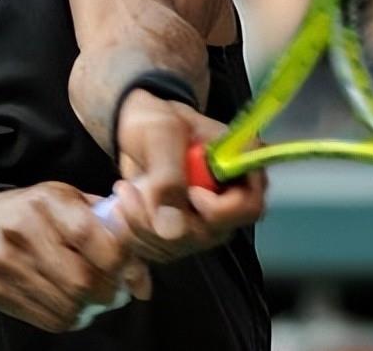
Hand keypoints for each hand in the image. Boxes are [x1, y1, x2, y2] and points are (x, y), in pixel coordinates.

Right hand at [0, 183, 150, 331]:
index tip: (130, 269)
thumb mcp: (68, 200)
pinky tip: (73, 304)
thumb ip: (109, 227)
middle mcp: (23, 231)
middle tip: (117, 291)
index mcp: (46, 202)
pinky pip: (49, 320)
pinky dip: (71, 318)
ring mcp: (6, 264)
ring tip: (95, 297)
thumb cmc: (34, 212)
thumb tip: (144, 277)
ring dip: (91, 308)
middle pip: (82, 280)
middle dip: (109, 292)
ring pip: (67, 305)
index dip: (120, 259)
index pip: (91, 236)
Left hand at [112, 90, 266, 262]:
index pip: (248, 207)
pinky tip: (123, 207)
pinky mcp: (181, 236)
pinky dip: (133, 234)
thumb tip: (171, 230)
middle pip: (208, 234)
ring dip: (140, 224)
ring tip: (124, 191)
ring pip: (178, 246)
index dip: (217, 209)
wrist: (138, 130)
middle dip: (162, 217)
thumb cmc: (158, 121)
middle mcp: (229, 202)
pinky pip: (159, 251)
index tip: (188, 191)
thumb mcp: (163, 134)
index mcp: (240, 168)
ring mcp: (206, 222)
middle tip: (131, 189)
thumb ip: (169, 176)